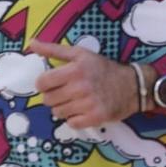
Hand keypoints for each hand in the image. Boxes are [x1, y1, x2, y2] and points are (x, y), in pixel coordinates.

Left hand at [25, 38, 139, 127]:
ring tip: (75, 101)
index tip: (52, 83)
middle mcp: (80, 87)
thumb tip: (32, 43)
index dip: (44, 84)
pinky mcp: (95, 118)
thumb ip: (54, 49)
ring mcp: (88, 104)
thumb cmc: (104, 69)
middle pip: (48, 100)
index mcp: (75, 70)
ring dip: (64, 108)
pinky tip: (83, 110)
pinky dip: (75, 119)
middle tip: (66, 92)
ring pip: (58, 113)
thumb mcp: (80, 54)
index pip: (42, 83)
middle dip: (54, 96)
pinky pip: (71, 124)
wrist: (133, 85)